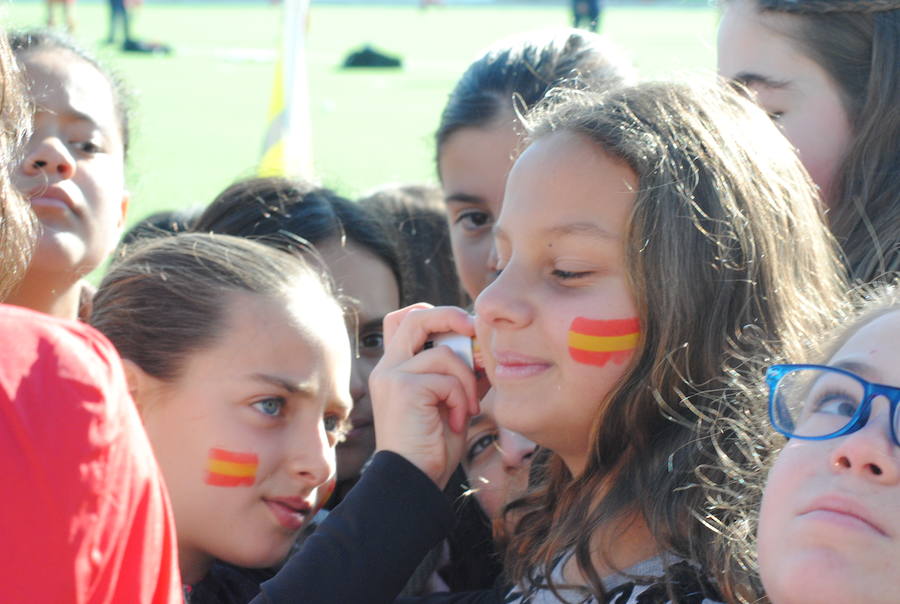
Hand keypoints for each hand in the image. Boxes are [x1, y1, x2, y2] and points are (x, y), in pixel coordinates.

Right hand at [370, 304, 478, 488]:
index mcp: (395, 368)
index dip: (436, 315)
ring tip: (467, 410)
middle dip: (451, 317)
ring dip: (466, 381)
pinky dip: (461, 399)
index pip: (405, 320)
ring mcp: (391, 375)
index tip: (465, 329)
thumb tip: (486, 352)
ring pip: (444, 353)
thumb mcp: (451, 403)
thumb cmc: (433, 447)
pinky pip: (446, 379)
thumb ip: (461, 375)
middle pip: (415, 317)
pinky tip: (455, 421)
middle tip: (475, 331)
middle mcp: (387, 367)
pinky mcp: (402, 387)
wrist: (414, 482)